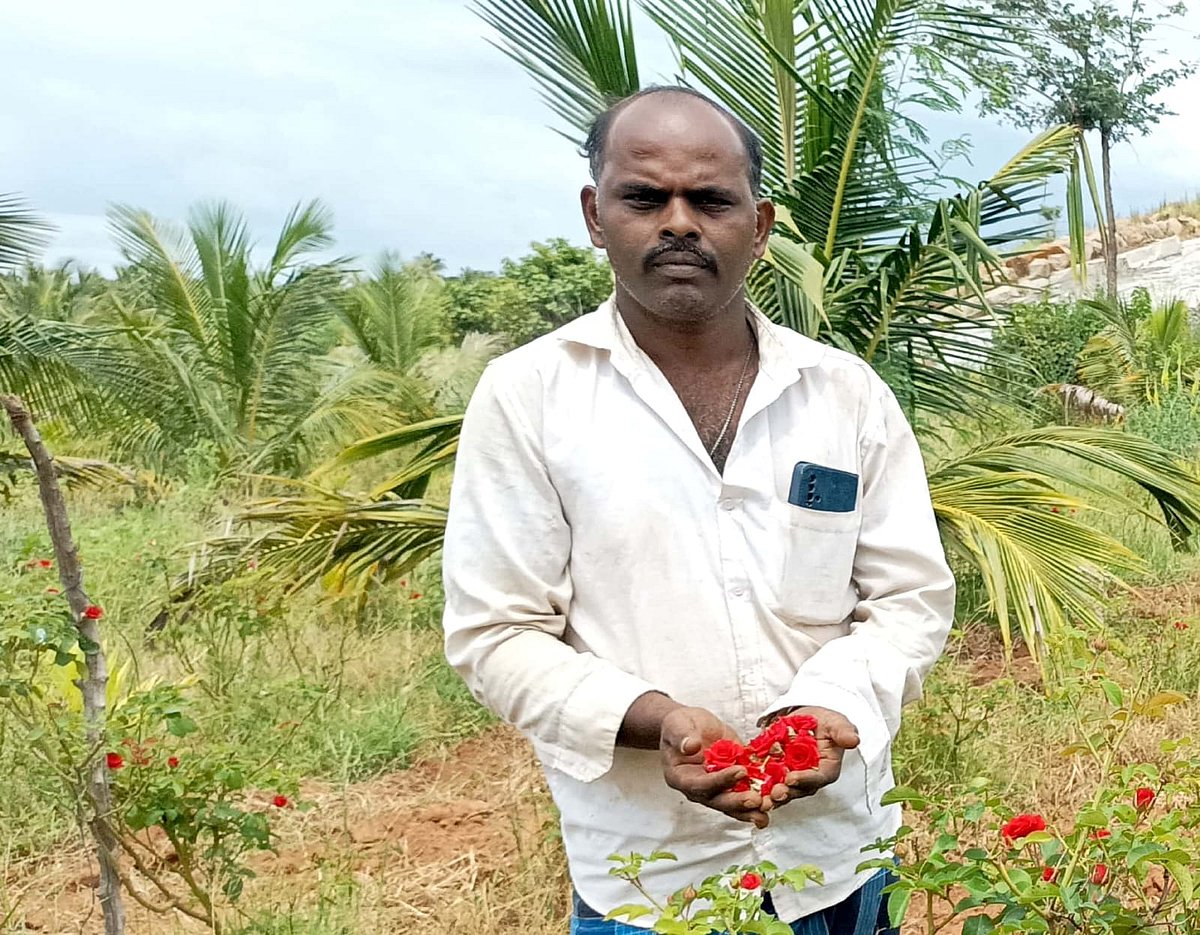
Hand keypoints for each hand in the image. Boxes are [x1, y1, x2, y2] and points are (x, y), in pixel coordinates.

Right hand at [659, 706, 771, 828]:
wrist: (690, 725)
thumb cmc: (679, 726)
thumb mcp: (677, 725)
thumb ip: (682, 736)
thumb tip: (690, 746)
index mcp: (681, 778)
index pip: (700, 785)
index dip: (720, 781)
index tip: (739, 771)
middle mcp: (699, 788)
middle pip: (718, 800)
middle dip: (738, 802)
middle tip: (757, 800)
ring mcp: (717, 787)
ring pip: (733, 803)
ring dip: (751, 808)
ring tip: (769, 808)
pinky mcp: (732, 781)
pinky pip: (745, 790)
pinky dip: (760, 796)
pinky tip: (776, 799)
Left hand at [760, 706, 859, 809]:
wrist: (808, 717)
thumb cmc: (826, 722)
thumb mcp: (836, 722)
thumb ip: (843, 732)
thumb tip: (854, 740)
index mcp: (826, 770)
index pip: (817, 778)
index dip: (805, 780)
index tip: (792, 779)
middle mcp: (808, 778)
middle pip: (797, 790)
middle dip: (785, 793)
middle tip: (774, 794)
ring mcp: (790, 777)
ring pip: (781, 790)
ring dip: (770, 796)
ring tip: (760, 799)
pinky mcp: (775, 771)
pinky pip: (765, 780)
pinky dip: (756, 784)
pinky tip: (745, 787)